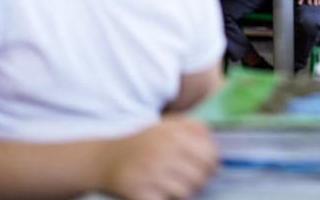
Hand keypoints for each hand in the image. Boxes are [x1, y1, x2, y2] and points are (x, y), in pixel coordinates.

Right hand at [99, 116, 218, 199]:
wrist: (103, 160)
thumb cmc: (142, 143)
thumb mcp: (166, 126)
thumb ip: (193, 128)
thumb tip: (215, 141)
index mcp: (173, 135)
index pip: (209, 155)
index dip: (212, 164)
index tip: (209, 168)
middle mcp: (163, 153)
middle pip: (200, 175)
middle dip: (200, 180)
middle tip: (191, 179)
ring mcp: (151, 174)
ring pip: (187, 191)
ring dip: (184, 191)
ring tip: (173, 184)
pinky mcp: (141, 193)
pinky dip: (167, 198)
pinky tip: (160, 192)